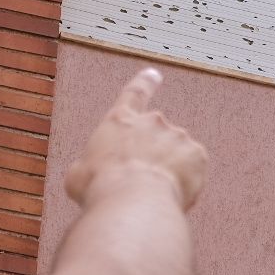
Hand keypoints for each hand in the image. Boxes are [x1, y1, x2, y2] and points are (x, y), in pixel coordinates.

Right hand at [65, 68, 207, 211]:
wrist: (132, 200)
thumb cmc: (99, 187)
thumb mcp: (78, 174)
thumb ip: (90, 165)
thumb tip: (89, 172)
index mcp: (120, 120)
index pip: (134, 94)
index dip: (144, 83)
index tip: (154, 74)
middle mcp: (152, 121)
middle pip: (157, 136)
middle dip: (153, 157)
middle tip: (141, 184)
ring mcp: (177, 136)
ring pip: (176, 155)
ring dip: (168, 171)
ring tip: (152, 194)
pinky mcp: (196, 154)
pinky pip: (193, 169)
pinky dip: (186, 182)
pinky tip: (171, 194)